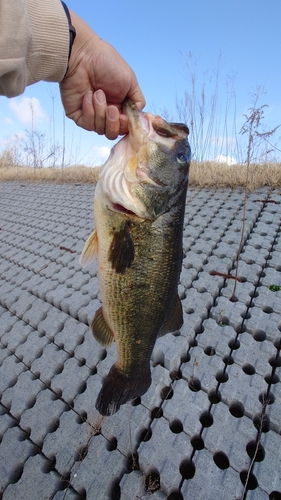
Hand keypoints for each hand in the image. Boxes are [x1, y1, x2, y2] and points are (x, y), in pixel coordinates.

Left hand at [59, 10, 144, 138]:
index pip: (125, 126)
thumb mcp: (131, 82)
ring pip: (101, 130)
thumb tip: (137, 117)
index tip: (125, 115)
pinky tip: (88, 96)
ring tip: (98, 93)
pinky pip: (87, 124)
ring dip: (101, 112)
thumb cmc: (106, 63)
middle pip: (113, 133)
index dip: (126, 125)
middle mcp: (106, 112)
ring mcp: (91, 115)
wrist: (83, 55)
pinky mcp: (78, 115)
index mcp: (119, 105)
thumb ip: (137, 102)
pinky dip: (90, 111)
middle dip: (114, 123)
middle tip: (111, 108)